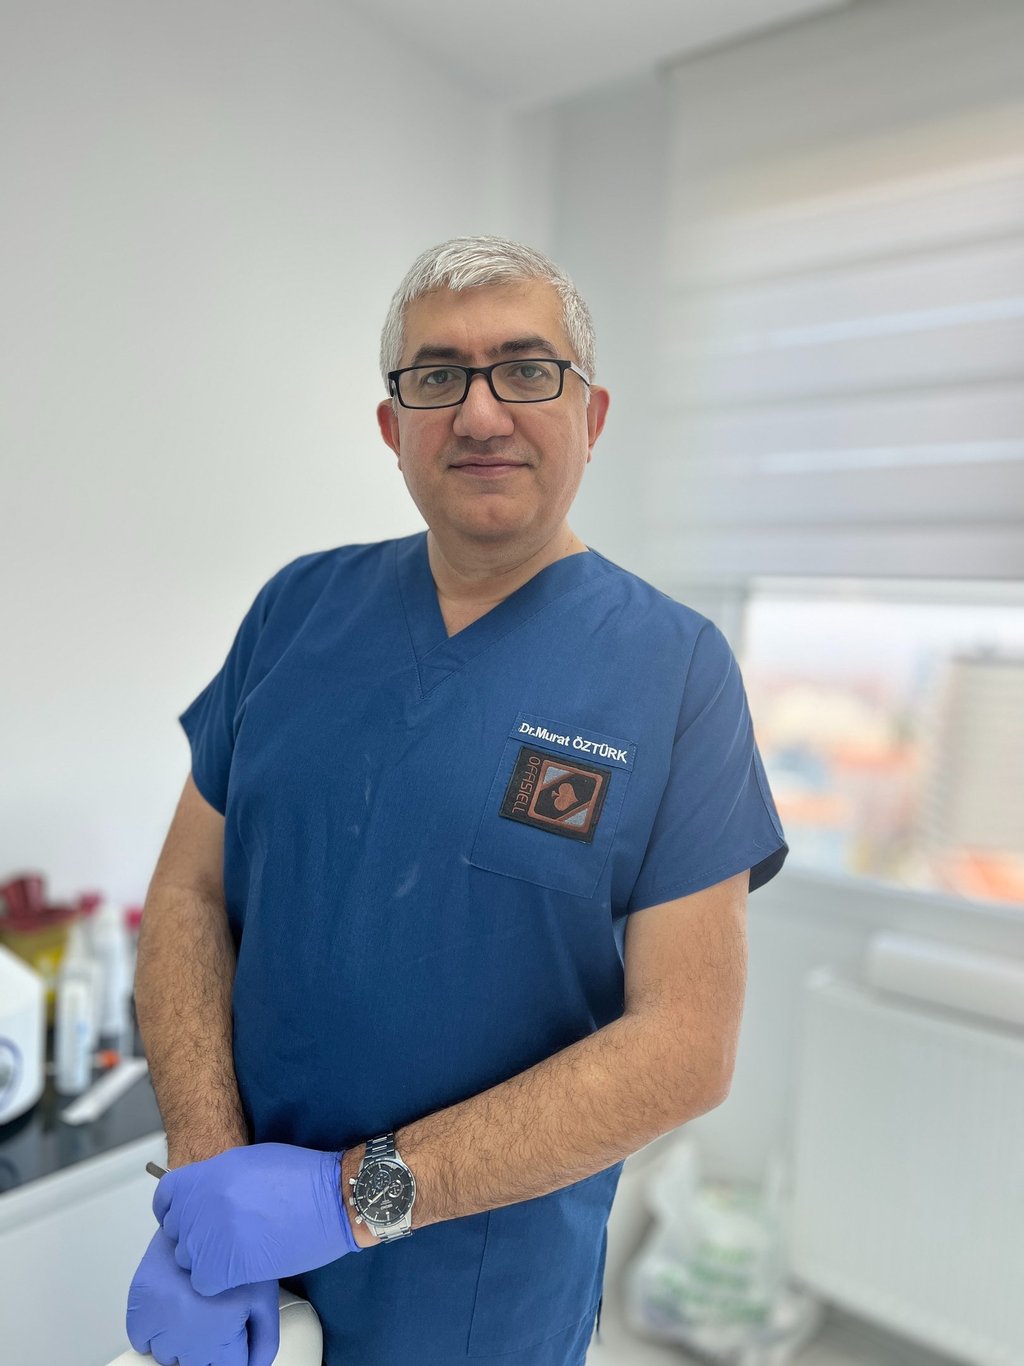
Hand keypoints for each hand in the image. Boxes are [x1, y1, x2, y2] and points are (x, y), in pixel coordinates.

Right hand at [127, 1227, 278, 1365]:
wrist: (214, 1209)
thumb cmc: (244, 1252)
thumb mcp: (266, 1299)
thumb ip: (263, 1343)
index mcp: (217, 1335)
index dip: (230, 1354)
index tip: (231, 1338)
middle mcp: (183, 1332)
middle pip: (190, 1364)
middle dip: (205, 1347)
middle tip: (216, 1314)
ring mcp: (157, 1316)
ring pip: (165, 1353)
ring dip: (180, 1339)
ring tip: (197, 1306)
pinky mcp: (139, 1299)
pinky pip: (141, 1338)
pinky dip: (154, 1330)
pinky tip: (175, 1306)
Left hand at [154, 1142, 359, 1294]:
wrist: (331, 1199)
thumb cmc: (299, 1177)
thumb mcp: (246, 1162)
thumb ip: (215, 1180)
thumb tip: (199, 1198)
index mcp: (207, 1174)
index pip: (165, 1197)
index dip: (177, 1208)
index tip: (189, 1215)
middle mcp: (202, 1204)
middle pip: (177, 1230)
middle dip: (197, 1233)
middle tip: (226, 1232)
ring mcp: (212, 1236)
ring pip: (188, 1259)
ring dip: (208, 1257)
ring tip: (238, 1248)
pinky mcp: (227, 1267)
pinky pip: (203, 1282)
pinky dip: (218, 1279)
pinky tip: (240, 1265)